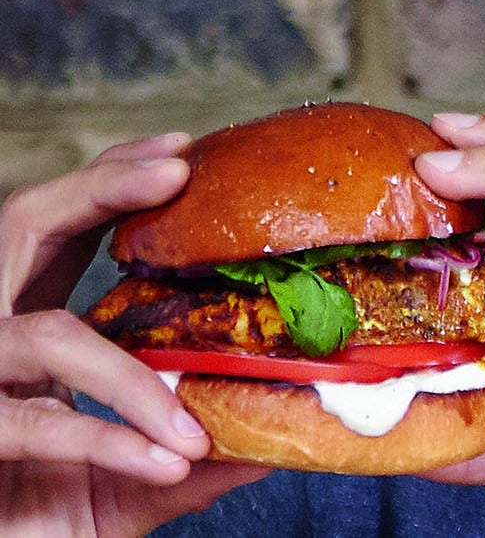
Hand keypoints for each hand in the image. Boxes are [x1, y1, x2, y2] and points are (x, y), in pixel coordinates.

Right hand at [0, 133, 266, 536]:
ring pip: (42, 332)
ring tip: (194, 423)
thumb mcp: (135, 485)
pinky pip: (34, 425)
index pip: (59, 229)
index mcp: (23, 329)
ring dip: (128, 376)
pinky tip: (168, 459)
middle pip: (22, 226)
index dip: (110, 182)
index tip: (181, 153)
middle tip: (175, 171)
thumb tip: (287, 432)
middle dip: (96, 188)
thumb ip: (198, 455)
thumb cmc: (44, 520)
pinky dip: (107, 440)